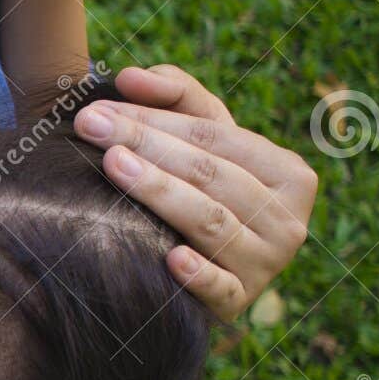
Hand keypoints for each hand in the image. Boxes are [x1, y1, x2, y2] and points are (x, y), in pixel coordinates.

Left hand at [74, 65, 318, 319]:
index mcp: (287, 172)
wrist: (199, 275)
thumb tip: (130, 76)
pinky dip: (199, 274)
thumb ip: (173, 96)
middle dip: (146, 145)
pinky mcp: (239, 303)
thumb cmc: (199, 191)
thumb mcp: (197, 140)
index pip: (213, 137)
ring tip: (113, 165)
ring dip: (160, 193)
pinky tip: (169, 257)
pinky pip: (220, 288)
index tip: (96, 110)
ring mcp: (266, 264)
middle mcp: (287, 220)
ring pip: (210, 221)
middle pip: (209, 174)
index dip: (153, 119)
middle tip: (91, 127)